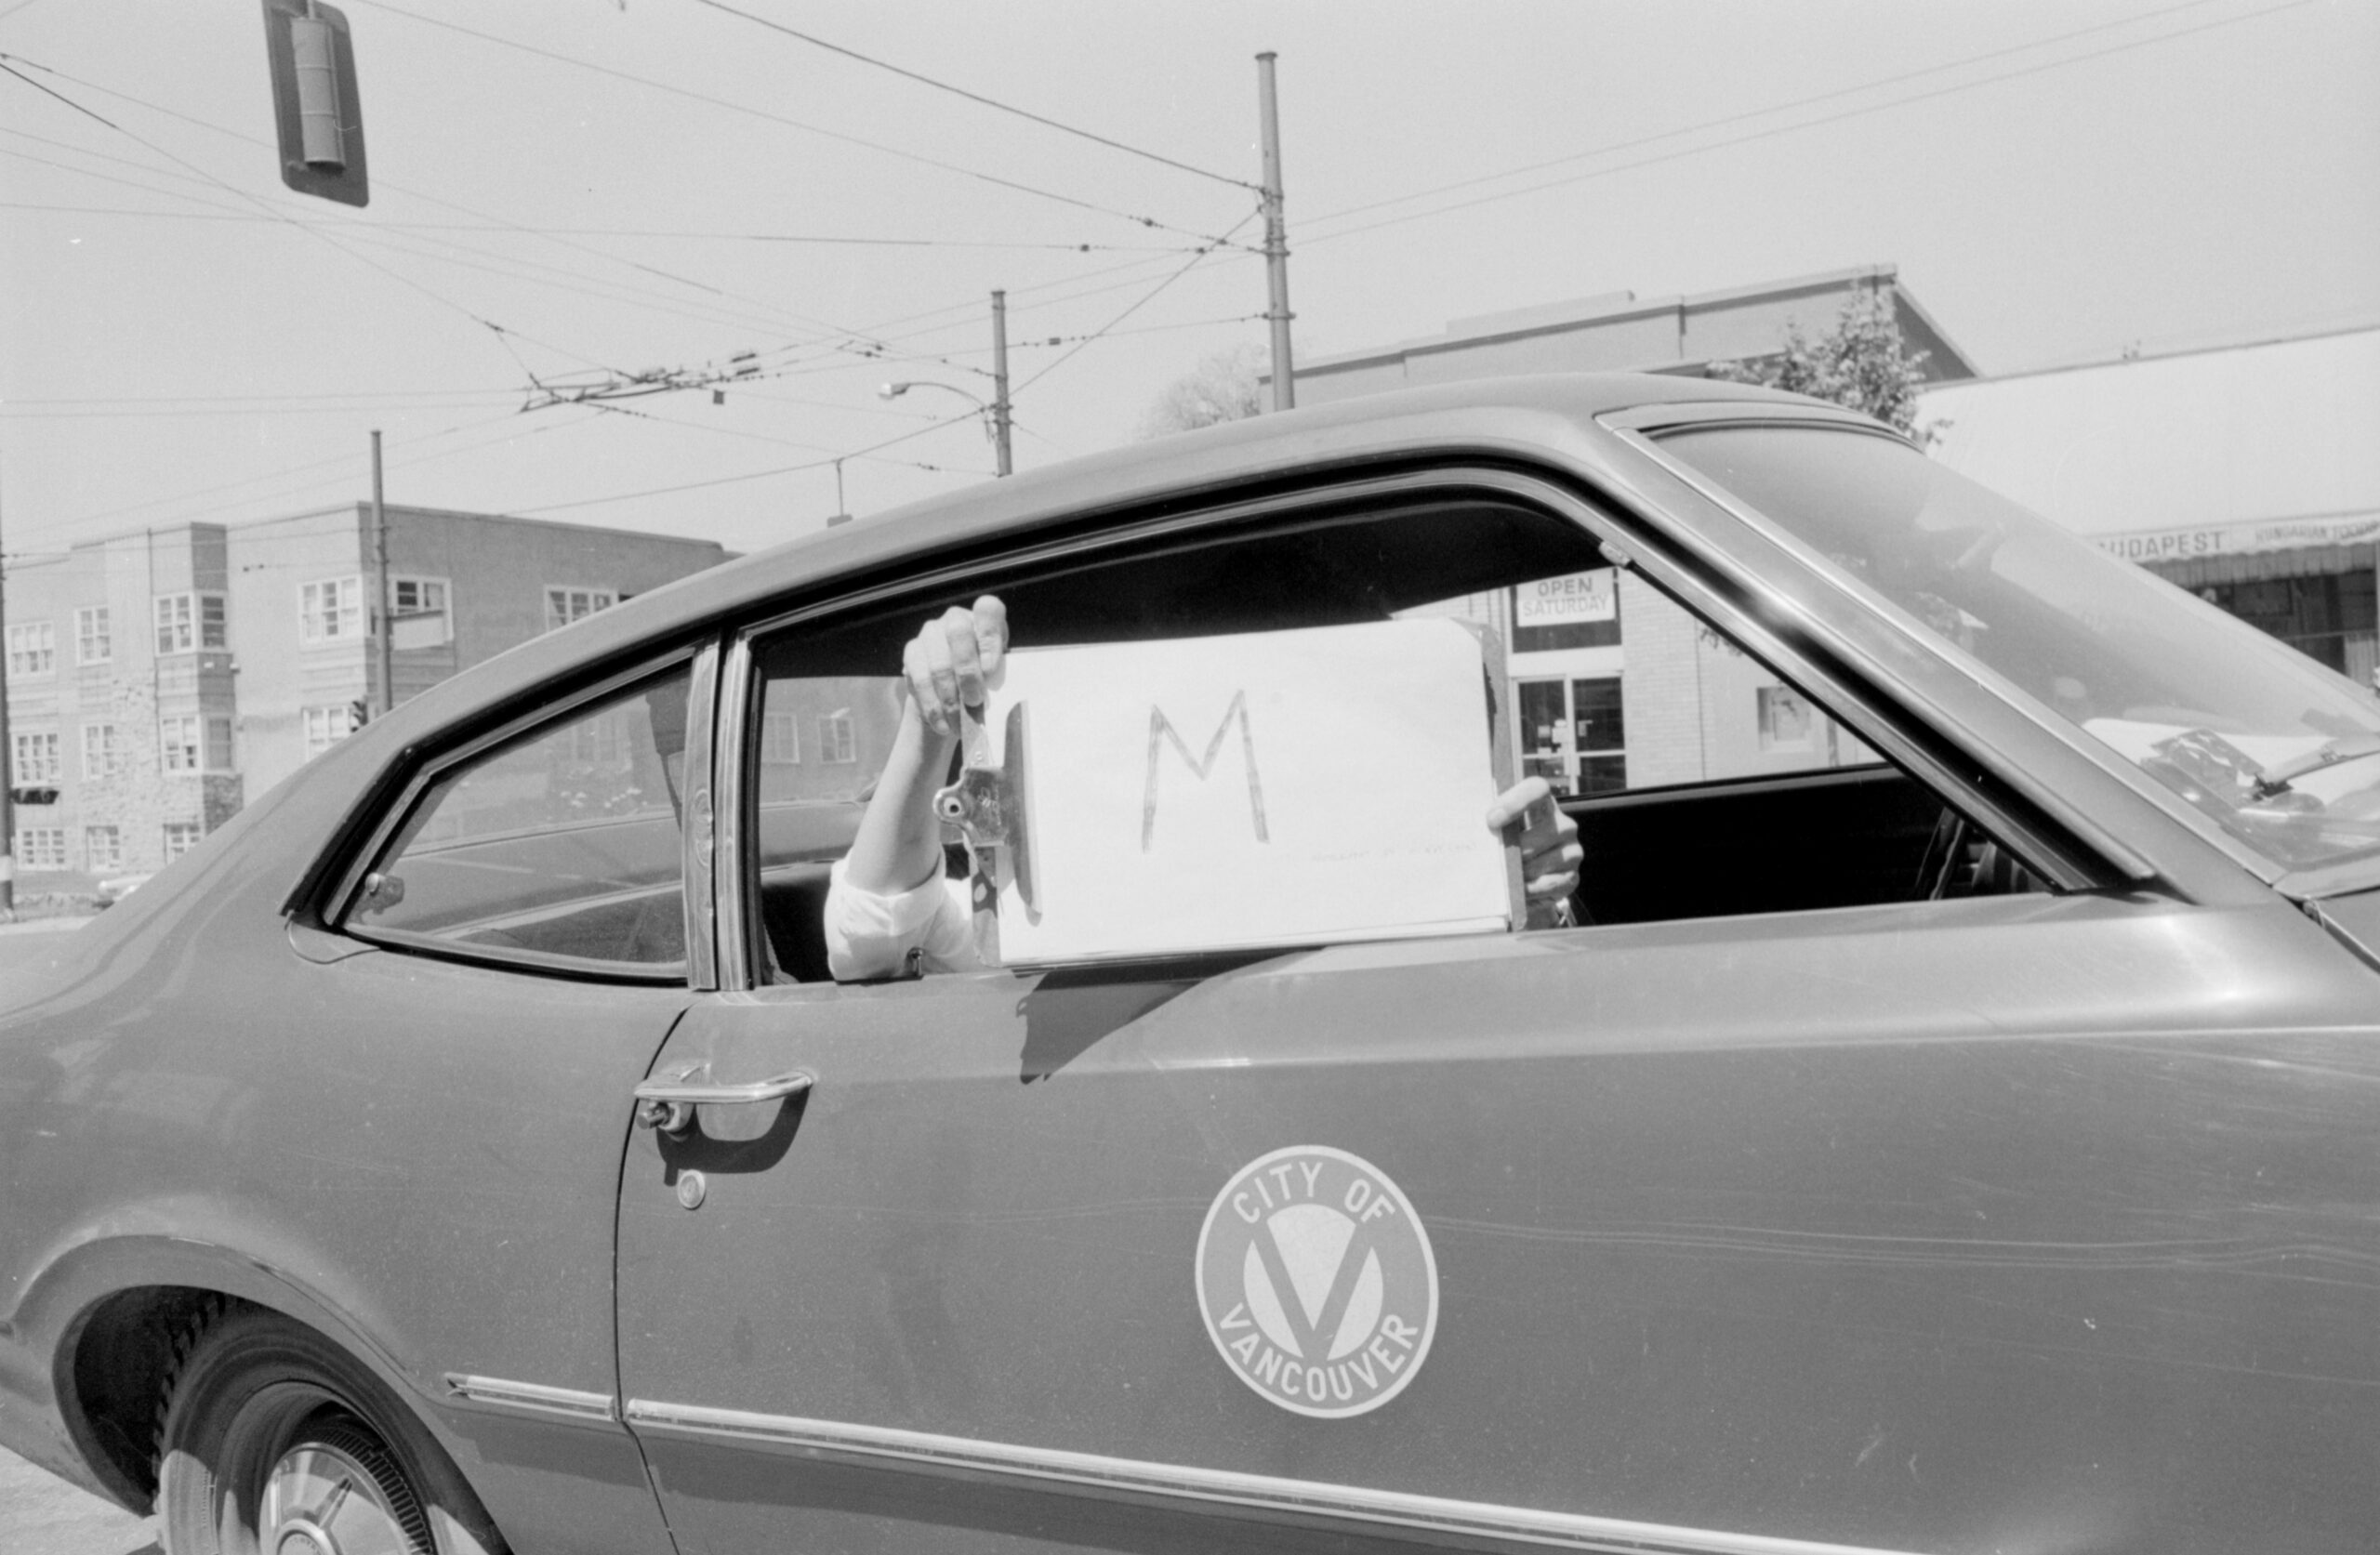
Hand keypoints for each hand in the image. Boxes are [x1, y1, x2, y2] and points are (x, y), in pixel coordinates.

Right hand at [901, 596, 1007, 737]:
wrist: (953, 691)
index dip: (989, 637)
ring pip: (938, 663)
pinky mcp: (912, 652)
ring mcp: (930, 633)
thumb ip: (999, 678)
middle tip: (975, 701)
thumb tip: (1002, 701)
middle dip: (967, 672)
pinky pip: (920, 680)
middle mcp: (955, 619)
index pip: (988, 609)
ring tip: (959, 722)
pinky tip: (943, 725)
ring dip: (950, 698)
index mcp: (983, 619)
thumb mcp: (997, 675)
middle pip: (958, 633)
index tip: (991, 670)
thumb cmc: (984, 681)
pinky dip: (933, 707)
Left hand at [1485, 776, 1580, 927]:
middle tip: (1495, 859)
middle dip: (1514, 849)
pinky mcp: (1572, 878)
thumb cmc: (1507, 848)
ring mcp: (1572, 851)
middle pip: (1542, 831)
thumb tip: (1477, 832)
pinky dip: (1527, 889)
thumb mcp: (1502, 832)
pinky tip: (1517, 889)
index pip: (1538, 789)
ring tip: (1504, 876)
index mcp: (1544, 805)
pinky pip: (1546, 885)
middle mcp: (1565, 825)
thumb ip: (1493, 825)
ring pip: (1541, 862)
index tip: (1491, 819)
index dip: (1516, 801)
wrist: (1526, 881)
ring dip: (1518, 872)